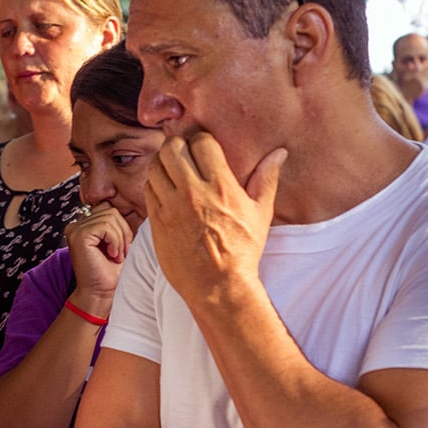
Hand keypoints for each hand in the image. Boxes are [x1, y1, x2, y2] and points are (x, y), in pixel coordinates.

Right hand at [65, 202, 132, 306]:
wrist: (101, 294)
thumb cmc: (112, 272)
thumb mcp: (120, 242)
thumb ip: (120, 224)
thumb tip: (139, 206)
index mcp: (85, 225)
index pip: (109, 209)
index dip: (122, 227)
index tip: (123, 248)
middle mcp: (77, 225)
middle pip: (111, 211)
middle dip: (123, 232)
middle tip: (121, 253)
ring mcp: (75, 229)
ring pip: (110, 217)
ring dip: (120, 239)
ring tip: (116, 256)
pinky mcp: (78, 235)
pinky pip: (105, 226)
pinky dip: (115, 241)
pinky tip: (112, 255)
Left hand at [144, 132, 286, 307]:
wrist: (218, 286)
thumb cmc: (243, 250)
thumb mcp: (260, 213)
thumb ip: (266, 179)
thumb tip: (278, 153)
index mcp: (220, 186)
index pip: (200, 141)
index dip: (202, 140)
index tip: (205, 148)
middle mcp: (192, 192)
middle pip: (172, 147)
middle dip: (179, 146)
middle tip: (186, 155)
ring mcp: (170, 206)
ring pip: (155, 165)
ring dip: (164, 164)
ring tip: (175, 171)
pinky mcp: (156, 221)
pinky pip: (148, 189)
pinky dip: (155, 184)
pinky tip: (167, 190)